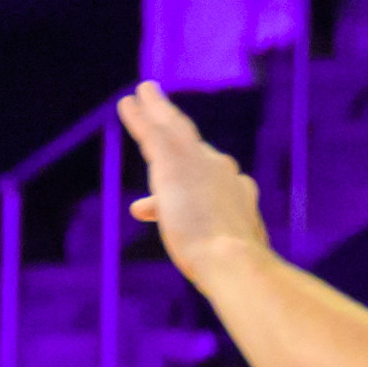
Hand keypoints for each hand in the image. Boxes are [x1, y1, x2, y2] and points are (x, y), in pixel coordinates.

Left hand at [115, 80, 268, 276]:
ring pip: (173, 129)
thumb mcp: (232, 262)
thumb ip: (221, 255)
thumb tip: (225, 274)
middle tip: (165, 115)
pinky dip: (140, 116)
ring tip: (144, 92)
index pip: (212, 184)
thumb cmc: (236, 272)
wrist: (235, 261)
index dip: (195, 188)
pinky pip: (152, 133)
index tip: (173, 205)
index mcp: (240, 197)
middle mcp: (223, 172)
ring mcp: (199, 164)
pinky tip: (128, 101)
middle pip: (194, 145)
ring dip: (157, 109)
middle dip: (179, 129)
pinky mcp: (174, 163)